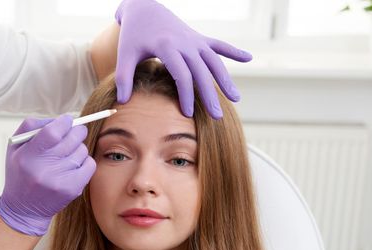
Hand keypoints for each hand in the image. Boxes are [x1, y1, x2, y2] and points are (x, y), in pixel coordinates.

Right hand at [0, 115, 95, 235]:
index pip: (52, 132)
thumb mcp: (15, 148)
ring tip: (67, 155)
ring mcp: (59, 181)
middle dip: (76, 131)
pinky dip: (85, 161)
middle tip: (74, 131)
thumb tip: (60, 119)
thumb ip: (33, 127)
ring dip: (78, 148)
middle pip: (72, 139)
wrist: (24, 210)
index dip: (64, 122)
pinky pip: (90, 164)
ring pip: (82, 150)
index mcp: (27, 156)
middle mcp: (43, 170)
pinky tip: (74, 165)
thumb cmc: (20, 173)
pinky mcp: (72, 189)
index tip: (66, 120)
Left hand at [115, 0, 251, 118]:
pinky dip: (233, 51)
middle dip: (209, 95)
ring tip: (236, 99)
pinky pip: (219, 44)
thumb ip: (124, 77)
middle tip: (216, 117)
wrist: (144, 7)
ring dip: (225, 79)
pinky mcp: (199, 38)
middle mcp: (185, 42)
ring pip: (214, 61)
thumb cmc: (133, 34)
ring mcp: (194, 40)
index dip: (185, 95)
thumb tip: (123, 102)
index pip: (181, 75)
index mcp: (167, 46)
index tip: (188, 113)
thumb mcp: (125, 54)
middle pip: (201, 72)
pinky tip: (249, 58)